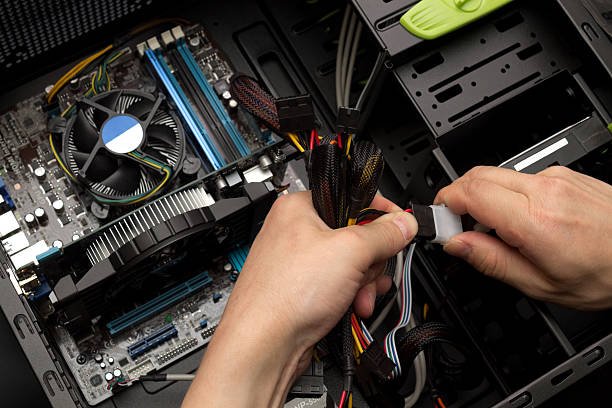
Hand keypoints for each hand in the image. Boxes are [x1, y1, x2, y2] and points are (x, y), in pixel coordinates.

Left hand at [182, 192, 416, 406]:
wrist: (262, 345)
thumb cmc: (284, 295)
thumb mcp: (349, 252)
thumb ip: (383, 234)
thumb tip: (404, 223)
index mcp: (299, 207)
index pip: (352, 197)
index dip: (380, 213)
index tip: (399, 228)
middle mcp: (296, 231)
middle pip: (356, 235)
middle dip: (370, 261)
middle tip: (368, 272)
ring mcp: (299, 263)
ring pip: (351, 264)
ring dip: (364, 283)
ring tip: (359, 297)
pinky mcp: (304, 289)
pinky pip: (339, 284)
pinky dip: (351, 297)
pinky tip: (352, 308)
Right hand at [435, 166, 611, 309]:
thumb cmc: (606, 274)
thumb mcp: (541, 284)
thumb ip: (491, 261)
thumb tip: (456, 244)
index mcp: (535, 220)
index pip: (470, 191)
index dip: (445, 203)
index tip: (441, 223)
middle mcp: (545, 189)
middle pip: (477, 174)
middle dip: (457, 196)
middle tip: (459, 227)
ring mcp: (556, 178)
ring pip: (497, 173)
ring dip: (481, 195)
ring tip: (494, 229)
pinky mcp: (564, 175)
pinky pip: (520, 177)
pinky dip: (505, 194)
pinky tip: (518, 220)